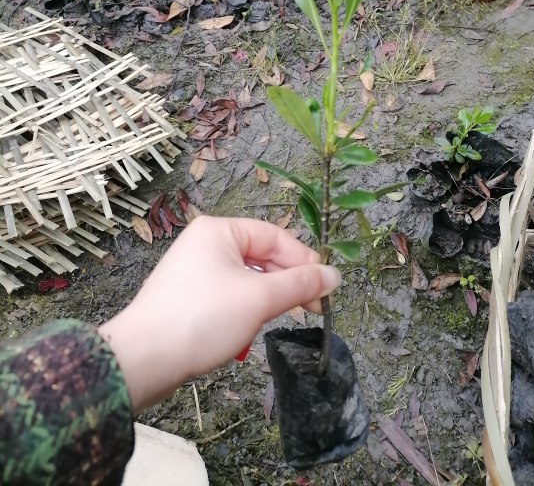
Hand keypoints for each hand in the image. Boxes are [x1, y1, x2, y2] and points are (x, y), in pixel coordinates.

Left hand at [98, 216, 340, 412]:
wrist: (144, 359)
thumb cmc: (202, 319)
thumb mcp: (259, 299)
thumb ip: (300, 284)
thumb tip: (334, 275)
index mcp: (219, 230)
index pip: (275, 236)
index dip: (304, 261)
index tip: (326, 288)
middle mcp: (205, 242)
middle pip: (262, 255)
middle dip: (288, 281)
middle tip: (314, 308)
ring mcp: (195, 269)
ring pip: (247, 276)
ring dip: (270, 296)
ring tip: (286, 317)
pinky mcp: (189, 295)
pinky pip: (230, 292)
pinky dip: (248, 306)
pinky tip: (255, 325)